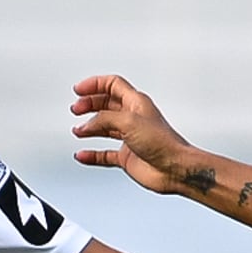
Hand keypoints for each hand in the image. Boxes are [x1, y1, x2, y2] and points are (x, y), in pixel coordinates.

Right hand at [70, 75, 197, 192]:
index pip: (113, 85)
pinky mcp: (127, 156)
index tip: (79, 90)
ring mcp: (130, 137)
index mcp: (136, 103)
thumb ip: (105, 119)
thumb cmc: (163, 143)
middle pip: (106, 104)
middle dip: (89, 104)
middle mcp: (133, 118)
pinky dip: (92, 154)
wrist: (175, 168)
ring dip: (89, 127)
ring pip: (105, 127)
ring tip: (78, 130)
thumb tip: (87, 125)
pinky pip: (105, 154)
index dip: (94, 84)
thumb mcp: (129, 121)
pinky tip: (83, 154)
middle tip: (76, 109)